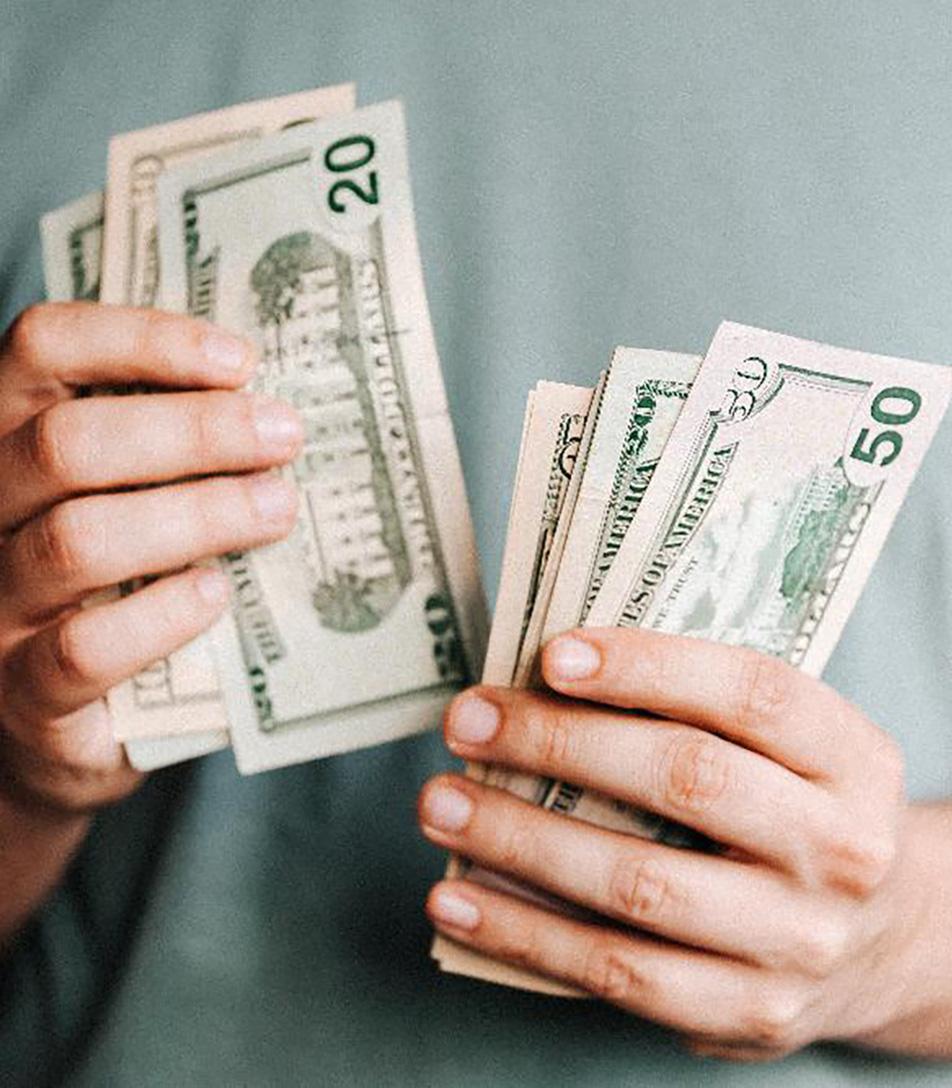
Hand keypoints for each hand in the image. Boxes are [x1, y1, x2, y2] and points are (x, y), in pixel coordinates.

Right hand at [0, 303, 301, 814]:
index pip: (41, 349)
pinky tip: (215, 595)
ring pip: (77, 539)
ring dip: (196, 514)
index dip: (141, 339)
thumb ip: (168, 455)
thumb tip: (273, 408)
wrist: (62, 733)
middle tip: (284, 437)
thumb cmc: (113, 594)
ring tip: (276, 509)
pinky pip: (82, 649)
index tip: (241, 360)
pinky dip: (159, 616)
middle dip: (192, 431)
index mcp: (11, 446)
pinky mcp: (24, 696)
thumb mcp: (129, 504)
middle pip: (66, 443)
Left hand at [419, 627, 921, 1061]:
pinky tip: (457, 897)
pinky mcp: (747, 1012)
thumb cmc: (794, 811)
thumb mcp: (788, 750)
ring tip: (440, 803)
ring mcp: (796, 941)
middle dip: (558, 744)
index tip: (551, 656)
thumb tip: (542, 680)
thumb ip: (697, 711)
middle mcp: (840, 849)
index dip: (647, 666)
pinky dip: (524, 933)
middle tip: (468, 721)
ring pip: (638, 884)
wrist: (883, 941)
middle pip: (686, 780)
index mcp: (851, 758)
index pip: (751, 693)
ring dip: (519, 840)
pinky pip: (617, 973)